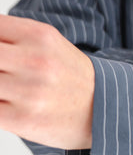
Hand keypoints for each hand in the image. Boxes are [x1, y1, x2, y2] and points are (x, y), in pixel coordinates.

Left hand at [0, 15, 94, 148]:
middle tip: (5, 71)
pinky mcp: (22, 119)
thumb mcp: (45, 42)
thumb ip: (9, 36)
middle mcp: (35, 60)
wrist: (100, 109)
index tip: (3, 56)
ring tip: (8, 88)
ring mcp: (29, 91)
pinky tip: (8, 103)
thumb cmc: (68, 76)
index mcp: (39, 35)